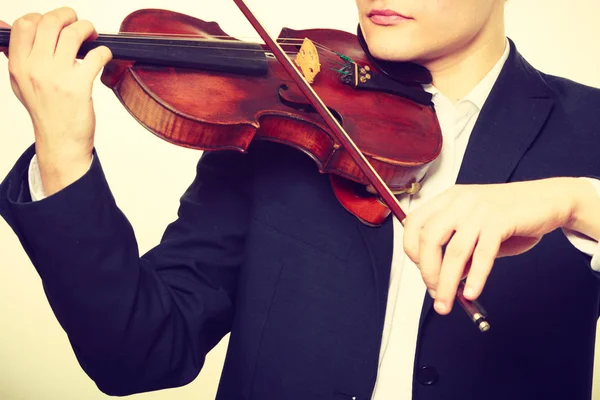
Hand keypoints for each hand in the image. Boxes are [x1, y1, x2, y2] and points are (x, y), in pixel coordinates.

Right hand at [7, 7, 111, 194]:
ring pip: (72, 34)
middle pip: (49, 22)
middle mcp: (35, 69)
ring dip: (87, 28)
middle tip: (77, 23)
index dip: (42, 17)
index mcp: (18, 65)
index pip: (24, 25)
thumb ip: (14, 53)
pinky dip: (103, 51)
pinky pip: (95, 56)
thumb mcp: (20, 82)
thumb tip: (4, 24)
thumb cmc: (45, 112)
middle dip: (68, 16)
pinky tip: (103, 56)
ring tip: (92, 35)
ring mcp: (57, 77)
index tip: (55, 23)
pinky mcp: (79, 86)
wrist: (60, 142)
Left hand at [403, 177, 599, 314]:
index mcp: (448, 199)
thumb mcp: (477, 229)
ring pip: (455, 251)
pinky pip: (483, 253)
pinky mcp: (501, 220)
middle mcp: (460, 201)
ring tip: (446, 303)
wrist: (549, 199)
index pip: (414, 224)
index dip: (411, 250)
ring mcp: (480, 209)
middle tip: (434, 293)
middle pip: (429, 238)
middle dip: (427, 272)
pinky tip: (472, 292)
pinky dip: (476, 276)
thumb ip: (460, 251)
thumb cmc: (511, 215)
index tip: (421, 270)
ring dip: (447, 282)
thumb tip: (444, 279)